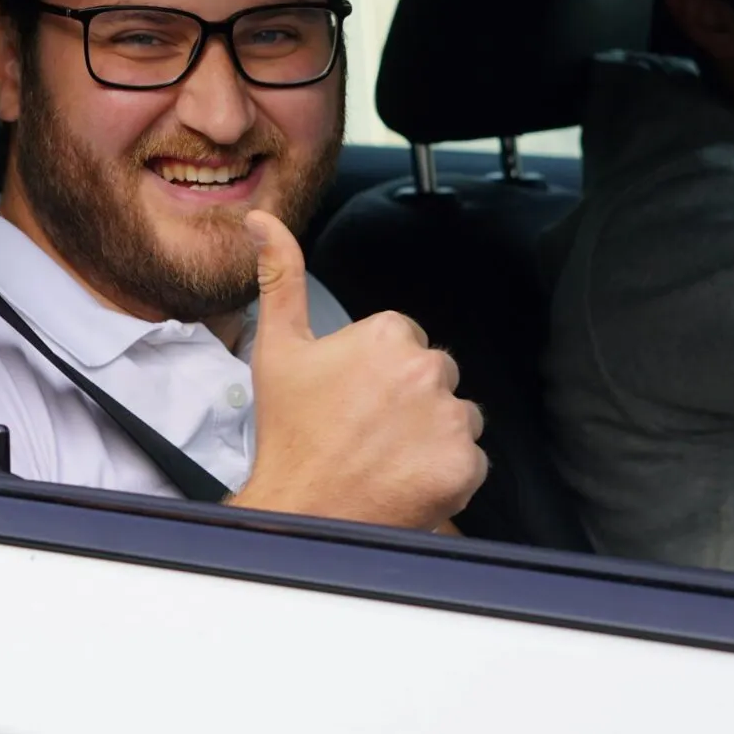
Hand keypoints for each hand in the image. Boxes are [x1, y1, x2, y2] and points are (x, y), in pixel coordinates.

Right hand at [228, 210, 486, 531]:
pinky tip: (406, 477)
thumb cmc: (289, 434)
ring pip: (456, 415)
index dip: (374, 372)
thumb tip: (263, 222)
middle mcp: (426, 369)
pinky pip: (470, 459)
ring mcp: (450, 418)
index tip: (350, 398)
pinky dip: (445, 470)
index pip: (402, 341)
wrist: (301, 511)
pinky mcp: (467, 464)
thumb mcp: (277, 348)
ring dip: (431, 432)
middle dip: (407, 398)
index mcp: (387, 334)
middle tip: (365, 429)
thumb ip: (280, 276)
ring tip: (386, 455)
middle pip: (433, 375)